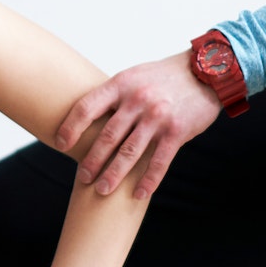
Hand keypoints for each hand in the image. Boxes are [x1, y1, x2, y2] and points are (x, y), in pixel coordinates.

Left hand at [57, 51, 221, 199]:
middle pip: (107, 136)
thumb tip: (87, 116)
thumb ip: (114, 95)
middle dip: (91, 160)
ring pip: (129, 153)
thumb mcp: (134, 76)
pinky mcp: (177, 131)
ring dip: (113, 174)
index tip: (59, 144)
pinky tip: (138, 194)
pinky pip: (158, 162)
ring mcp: (157, 116)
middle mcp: (137, 100)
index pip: (86, 107)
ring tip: (102, 190)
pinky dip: (148, 181)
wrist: (206, 72)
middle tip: (82, 177)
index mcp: (121, 84)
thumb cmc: (164, 76)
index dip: (70, 127)